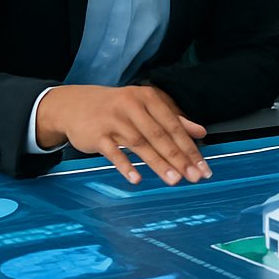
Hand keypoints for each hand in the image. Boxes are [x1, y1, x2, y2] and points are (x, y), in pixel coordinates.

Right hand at [36, 84, 209, 186]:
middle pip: (159, 135)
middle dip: (179, 158)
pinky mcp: (97, 134)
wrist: (75, 105)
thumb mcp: (145, 107)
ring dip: (158, 164)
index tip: (203, 166)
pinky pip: (113, 152)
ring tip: (174, 180)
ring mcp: (114, 120)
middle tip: (194, 177)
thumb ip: (174, 119)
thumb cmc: (117, 108)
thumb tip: (201, 132)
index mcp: (148, 98)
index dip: (190, 147)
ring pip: (140, 144)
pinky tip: (137, 179)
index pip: (174, 125)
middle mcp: (133, 106)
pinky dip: (125, 166)